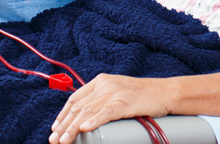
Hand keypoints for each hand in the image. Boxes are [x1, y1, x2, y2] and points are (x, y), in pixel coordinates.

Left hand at [49, 74, 170, 143]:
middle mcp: (105, 85)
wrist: (165, 92)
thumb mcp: (118, 92)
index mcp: (101, 81)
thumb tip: (85, 116)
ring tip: (63, 140)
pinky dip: (93, 121)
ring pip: (87, 111)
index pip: (75, 98)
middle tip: (54, 139)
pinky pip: (105, 112)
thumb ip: (102, 99)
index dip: (62, 114)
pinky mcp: (125, 102)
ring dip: (72, 128)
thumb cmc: (143, 96)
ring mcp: (114, 93)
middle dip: (63, 125)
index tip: (55, 127)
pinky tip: (83, 129)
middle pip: (78, 106)